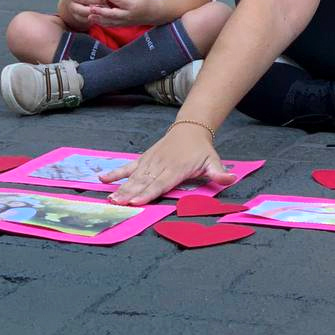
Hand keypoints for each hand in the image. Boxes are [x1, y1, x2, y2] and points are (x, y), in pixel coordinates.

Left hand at [91, 0, 159, 26]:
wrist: (153, 14)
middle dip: (101, 11)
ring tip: (89, 15)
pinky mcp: (123, 25)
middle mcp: (128, 15)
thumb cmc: (145, 2)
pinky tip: (95, 20)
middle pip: (112, 14)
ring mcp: (125, 22)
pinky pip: (111, 25)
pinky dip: (102, 23)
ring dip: (99, 19)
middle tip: (91, 7)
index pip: (119, 0)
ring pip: (110, 22)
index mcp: (132, 5)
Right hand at [101, 124, 235, 204]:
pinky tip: (102, 179)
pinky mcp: (144, 159)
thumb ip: (219, 173)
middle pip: (144, 182)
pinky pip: (128, 167)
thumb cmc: (201, 150)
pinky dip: (116, 173)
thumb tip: (232, 179)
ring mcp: (150, 162)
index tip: (136, 202)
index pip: (161, 183)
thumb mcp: (213, 161)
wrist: (190, 129)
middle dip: (129, 194)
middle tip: (116, 204)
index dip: (149, 193)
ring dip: (121, 188)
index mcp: (177, 169)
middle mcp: (161, 165)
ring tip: (110, 198)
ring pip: (134, 177)